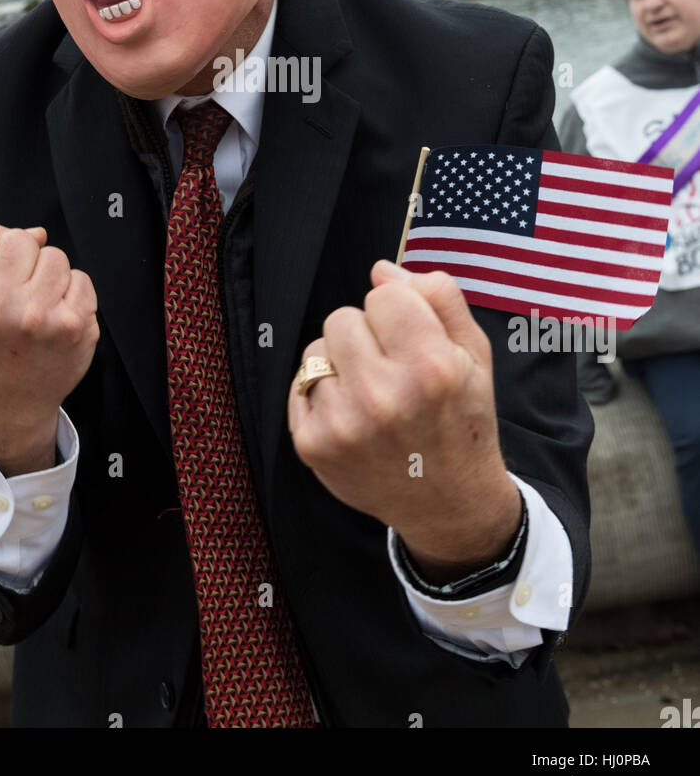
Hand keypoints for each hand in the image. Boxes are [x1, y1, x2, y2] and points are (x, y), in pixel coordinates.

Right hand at [0, 218, 98, 475]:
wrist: (6, 404)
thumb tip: (37, 233)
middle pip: (19, 238)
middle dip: (21, 263)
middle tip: (13, 301)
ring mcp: (32, 315)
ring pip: (54, 256)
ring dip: (49, 278)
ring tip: (35, 312)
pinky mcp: (71, 325)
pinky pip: (80, 278)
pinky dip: (73, 296)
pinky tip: (56, 322)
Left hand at [288, 262, 521, 577]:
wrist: (449, 505)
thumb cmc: (463, 419)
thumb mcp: (474, 354)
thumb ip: (437, 297)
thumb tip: (380, 270)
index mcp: (430, 368)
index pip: (383, 296)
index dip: (400, 314)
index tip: (414, 343)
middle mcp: (383, 396)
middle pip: (342, 318)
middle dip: (366, 336)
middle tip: (392, 371)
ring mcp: (342, 424)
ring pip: (317, 350)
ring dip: (341, 365)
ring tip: (372, 396)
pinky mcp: (312, 444)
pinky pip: (299, 384)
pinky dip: (321, 393)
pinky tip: (352, 417)